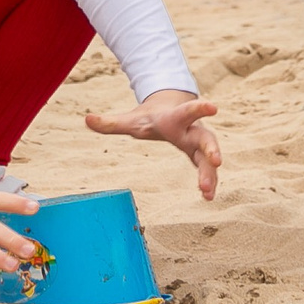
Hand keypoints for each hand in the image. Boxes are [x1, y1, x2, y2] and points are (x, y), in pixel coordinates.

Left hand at [85, 88, 221, 199]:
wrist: (173, 108)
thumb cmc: (150, 117)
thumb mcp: (131, 120)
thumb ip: (110, 122)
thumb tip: (86, 119)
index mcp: (175, 118)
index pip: (188, 112)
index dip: (199, 109)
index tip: (214, 106)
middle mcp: (191, 130)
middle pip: (205, 137)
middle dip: (211, 148)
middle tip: (217, 161)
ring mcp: (197, 143)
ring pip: (208, 157)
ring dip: (210, 173)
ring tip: (208, 192)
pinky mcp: (199, 155)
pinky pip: (207, 169)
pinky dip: (210, 181)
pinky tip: (208, 197)